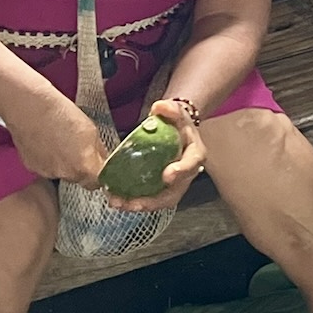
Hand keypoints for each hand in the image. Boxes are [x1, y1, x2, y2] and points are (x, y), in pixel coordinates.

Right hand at [3, 89, 107, 186]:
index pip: (97, 183)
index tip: (100, 168)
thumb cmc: (60, 113)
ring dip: (64, 162)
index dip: (99, 175)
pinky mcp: (32, 167)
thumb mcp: (91, 130)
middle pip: (79, 178)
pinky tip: (47, 142)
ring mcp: (46, 172)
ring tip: (60, 141)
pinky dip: (48, 159)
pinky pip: (46, 167)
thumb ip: (99, 151)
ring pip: (62, 172)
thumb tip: (103, 160)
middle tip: (78, 147)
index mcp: (83, 166)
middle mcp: (65, 174)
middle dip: (81, 166)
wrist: (29, 107)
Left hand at [105, 96, 208, 212]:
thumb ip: (169, 108)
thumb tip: (159, 107)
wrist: (176, 130)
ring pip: (160, 200)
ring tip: (120, 203)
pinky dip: (134, 201)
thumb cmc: (177, 122)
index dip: (181, 172)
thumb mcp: (175, 111)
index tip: (167, 176)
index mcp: (195, 154)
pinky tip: (117, 200)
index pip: (191, 164)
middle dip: (155, 201)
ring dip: (140, 205)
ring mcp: (174, 183)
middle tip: (136, 203)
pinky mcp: (161, 188)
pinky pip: (149, 198)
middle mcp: (187, 173)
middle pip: (174, 192)